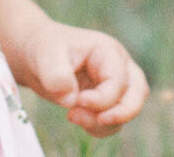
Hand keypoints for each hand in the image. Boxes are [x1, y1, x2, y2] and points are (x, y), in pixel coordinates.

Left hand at [9, 20, 148, 136]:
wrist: (35, 54)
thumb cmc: (44, 47)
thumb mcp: (46, 55)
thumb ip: (57, 75)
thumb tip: (71, 100)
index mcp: (107, 51)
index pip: (118, 81)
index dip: (102, 99)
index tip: (78, 102)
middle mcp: (117, 66)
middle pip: (138, 93)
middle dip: (122, 113)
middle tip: (98, 121)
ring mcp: (113, 83)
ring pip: (127, 109)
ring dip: (105, 123)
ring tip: (73, 116)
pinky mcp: (104, 99)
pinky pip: (112, 119)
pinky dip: (98, 126)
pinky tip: (75, 117)